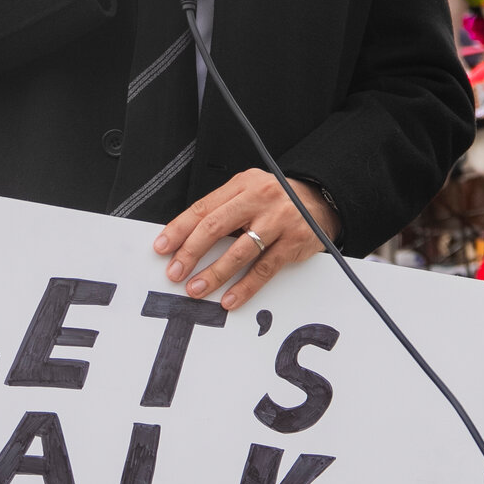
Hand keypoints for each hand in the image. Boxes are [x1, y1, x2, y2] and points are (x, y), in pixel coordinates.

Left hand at [153, 172, 340, 313]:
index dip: (179, 229)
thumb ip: (223, 210)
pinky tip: (230, 298)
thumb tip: (187, 240)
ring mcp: (278, 220)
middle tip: (175, 272)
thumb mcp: (248, 193)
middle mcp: (259, 199)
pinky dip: (245, 286)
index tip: (162, 247)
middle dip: (190, 252)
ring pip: (239, 251)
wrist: (321, 200)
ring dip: (214, 273)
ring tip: (196, 288)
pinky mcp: (293, 242)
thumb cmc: (277, 200)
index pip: (203, 208)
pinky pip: (264, 268)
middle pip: (216, 226)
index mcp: (242, 185)